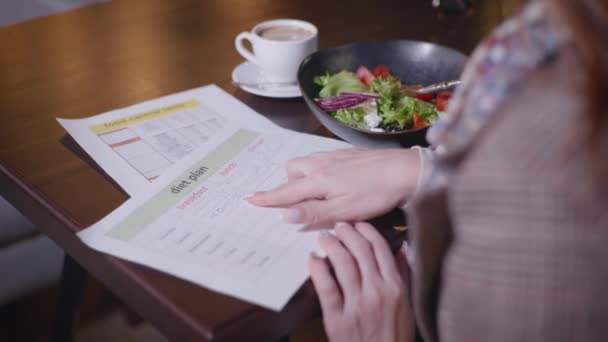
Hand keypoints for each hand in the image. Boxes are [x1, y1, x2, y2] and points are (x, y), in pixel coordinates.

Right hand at [247, 148, 419, 224]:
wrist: (405, 170)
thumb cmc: (375, 193)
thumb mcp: (343, 210)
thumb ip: (313, 212)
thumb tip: (285, 215)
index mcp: (318, 180)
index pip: (286, 192)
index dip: (267, 198)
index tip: (249, 199)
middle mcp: (321, 164)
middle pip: (292, 170)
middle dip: (288, 183)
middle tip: (300, 201)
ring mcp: (335, 156)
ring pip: (307, 162)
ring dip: (303, 175)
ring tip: (318, 191)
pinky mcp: (348, 153)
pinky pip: (322, 158)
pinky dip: (319, 169)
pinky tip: (336, 179)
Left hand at [310, 222, 413, 341]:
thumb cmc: (394, 335)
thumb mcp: (406, 304)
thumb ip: (403, 275)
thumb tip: (401, 249)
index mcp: (395, 287)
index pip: (380, 249)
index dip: (367, 231)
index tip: (358, 224)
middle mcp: (377, 292)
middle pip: (360, 251)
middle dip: (347, 233)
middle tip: (338, 226)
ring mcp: (357, 304)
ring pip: (343, 263)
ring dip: (331, 245)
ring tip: (324, 238)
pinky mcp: (338, 318)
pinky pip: (326, 287)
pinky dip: (317, 269)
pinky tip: (313, 260)